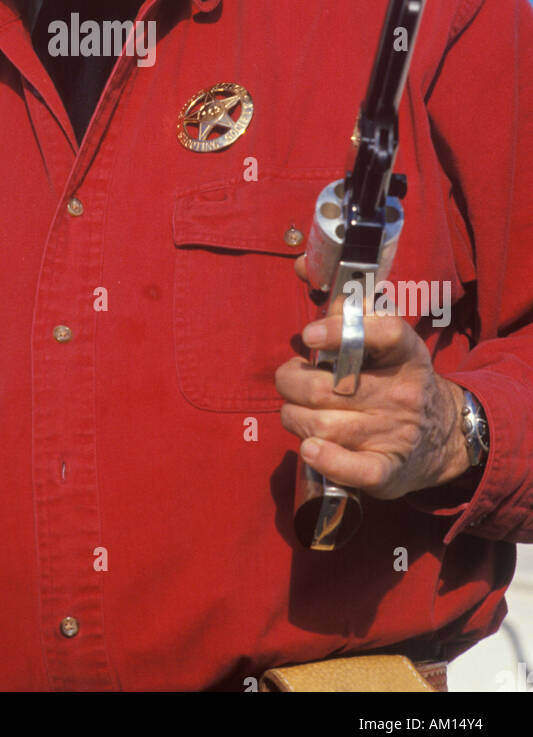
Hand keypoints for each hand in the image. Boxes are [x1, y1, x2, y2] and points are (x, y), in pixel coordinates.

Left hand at [274, 257, 468, 498]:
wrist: (446, 435)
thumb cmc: (397, 378)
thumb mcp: (386, 340)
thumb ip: (346, 306)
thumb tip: (301, 265)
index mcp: (405, 354)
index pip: (382, 333)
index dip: (340, 330)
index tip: (309, 335)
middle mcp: (402, 393)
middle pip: (328, 388)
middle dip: (292, 382)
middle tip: (289, 379)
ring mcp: (396, 434)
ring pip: (325, 425)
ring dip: (294, 417)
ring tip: (294, 411)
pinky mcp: (388, 471)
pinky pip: (353, 469)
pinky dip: (325, 459)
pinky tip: (310, 448)